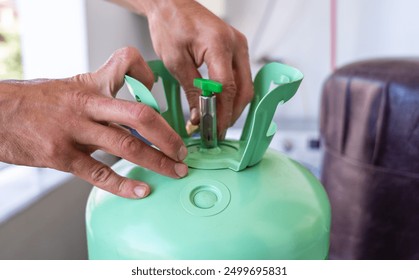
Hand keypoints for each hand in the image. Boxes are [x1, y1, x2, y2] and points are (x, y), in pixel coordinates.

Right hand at [0, 47, 187, 198]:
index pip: (125, 64)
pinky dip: (124, 185)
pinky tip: (142, 190)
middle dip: (167, 135)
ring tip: (175, 171)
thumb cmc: (37, 103)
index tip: (158, 94)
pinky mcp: (62, 156)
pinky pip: (99, 173)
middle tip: (183, 151)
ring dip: (157, 161)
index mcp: (90, 85)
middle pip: (138, 115)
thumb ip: (102, 96)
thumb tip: (134, 112)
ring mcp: (75, 131)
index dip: (146, 75)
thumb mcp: (71, 87)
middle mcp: (86, 105)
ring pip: (126, 146)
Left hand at [110, 0, 253, 137]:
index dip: (221, 112)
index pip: (227, 87)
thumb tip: (200, 116)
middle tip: (217, 132)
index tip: (213, 130)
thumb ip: (191, 89)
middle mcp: (236, 44)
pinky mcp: (237, 50)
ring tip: (218, 122)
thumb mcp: (175, 61)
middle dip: (231, 114)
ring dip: (233, 106)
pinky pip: (241, 77)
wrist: (172, 4)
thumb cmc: (170, 25)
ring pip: (246, 86)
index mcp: (218, 44)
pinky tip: (221, 106)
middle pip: (244, 89)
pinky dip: (233, 95)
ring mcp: (240, 46)